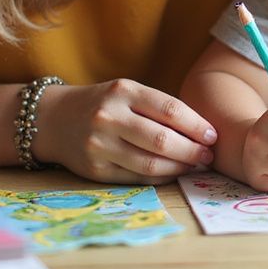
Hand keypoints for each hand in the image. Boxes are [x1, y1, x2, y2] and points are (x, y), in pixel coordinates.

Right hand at [33, 79, 217, 183]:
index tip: (213, 135)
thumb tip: (201, 132)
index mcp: (123, 91)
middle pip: (162, 139)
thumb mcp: (127, 93)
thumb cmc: (103, 103)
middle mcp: (109, 117)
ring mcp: (100, 145)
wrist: (54, 119)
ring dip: (179, 167)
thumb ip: (158, 108)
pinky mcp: (95, 170)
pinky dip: (160, 177)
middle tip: (208, 155)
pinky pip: (136, 177)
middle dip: (192, 150)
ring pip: (150, 163)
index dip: (196, 125)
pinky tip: (172, 173)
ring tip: (194, 165)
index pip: (170, 110)